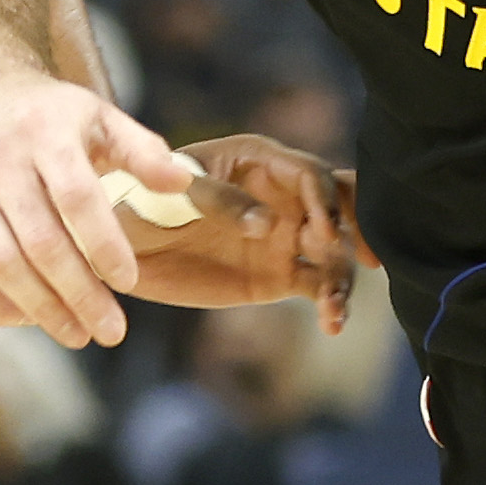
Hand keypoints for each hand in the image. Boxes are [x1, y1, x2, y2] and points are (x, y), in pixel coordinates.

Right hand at [0, 65, 192, 350]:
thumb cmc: (49, 116)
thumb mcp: (99, 116)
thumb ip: (143, 150)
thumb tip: (182, 184)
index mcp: (43, 132)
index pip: (76, 198)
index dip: (104, 246)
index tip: (128, 282)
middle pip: (41, 243)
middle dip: (81, 295)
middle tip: (111, 330)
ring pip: (1, 265)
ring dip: (43, 310)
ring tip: (78, 334)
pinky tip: (26, 317)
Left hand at [115, 132, 366, 329]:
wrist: (115, 251)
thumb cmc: (136, 204)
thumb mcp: (169, 195)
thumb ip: (217, 201)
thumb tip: (268, 224)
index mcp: (258, 161)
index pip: (308, 174)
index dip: (323, 201)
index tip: (323, 233)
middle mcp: (281, 195)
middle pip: (340, 205)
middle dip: (361, 227)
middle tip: (370, 259)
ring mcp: (284, 236)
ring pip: (335, 250)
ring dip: (345, 276)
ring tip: (335, 309)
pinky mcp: (278, 274)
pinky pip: (317, 285)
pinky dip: (330, 303)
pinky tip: (332, 324)